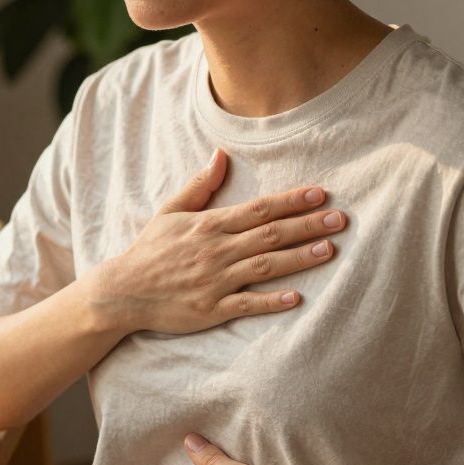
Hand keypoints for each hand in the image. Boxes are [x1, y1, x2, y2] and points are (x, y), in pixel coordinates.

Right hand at [87, 149, 345, 334]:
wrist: (122, 291)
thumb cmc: (149, 251)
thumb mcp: (170, 212)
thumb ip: (200, 186)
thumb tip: (221, 156)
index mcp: (209, 225)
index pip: (259, 209)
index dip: (291, 201)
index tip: (320, 194)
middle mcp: (216, 250)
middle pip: (270, 235)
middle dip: (307, 226)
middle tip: (341, 219)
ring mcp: (214, 280)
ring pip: (264, 266)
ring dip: (299, 258)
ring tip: (330, 250)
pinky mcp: (211, 309)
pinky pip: (246, 304)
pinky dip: (271, 301)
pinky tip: (297, 298)